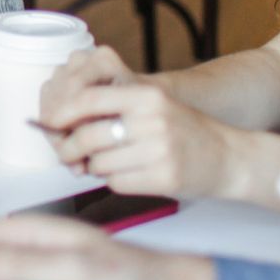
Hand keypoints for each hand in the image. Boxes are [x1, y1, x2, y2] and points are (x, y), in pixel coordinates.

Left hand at [41, 49, 250, 200]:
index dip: (62, 113)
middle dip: (69, 149)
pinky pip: (116, 183)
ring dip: (94, 167)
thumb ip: (113, 109)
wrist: (229, 157)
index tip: (49, 123)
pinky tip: (128, 175)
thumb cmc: (183, 133)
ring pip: (99, 163)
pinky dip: (113, 182)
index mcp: (147, 96)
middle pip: (88, 136)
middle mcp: (153, 120)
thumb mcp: (153, 108)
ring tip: (108, 163)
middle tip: (67, 155)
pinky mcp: (164, 178)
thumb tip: (61, 121)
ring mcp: (159, 151)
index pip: (89, 100)